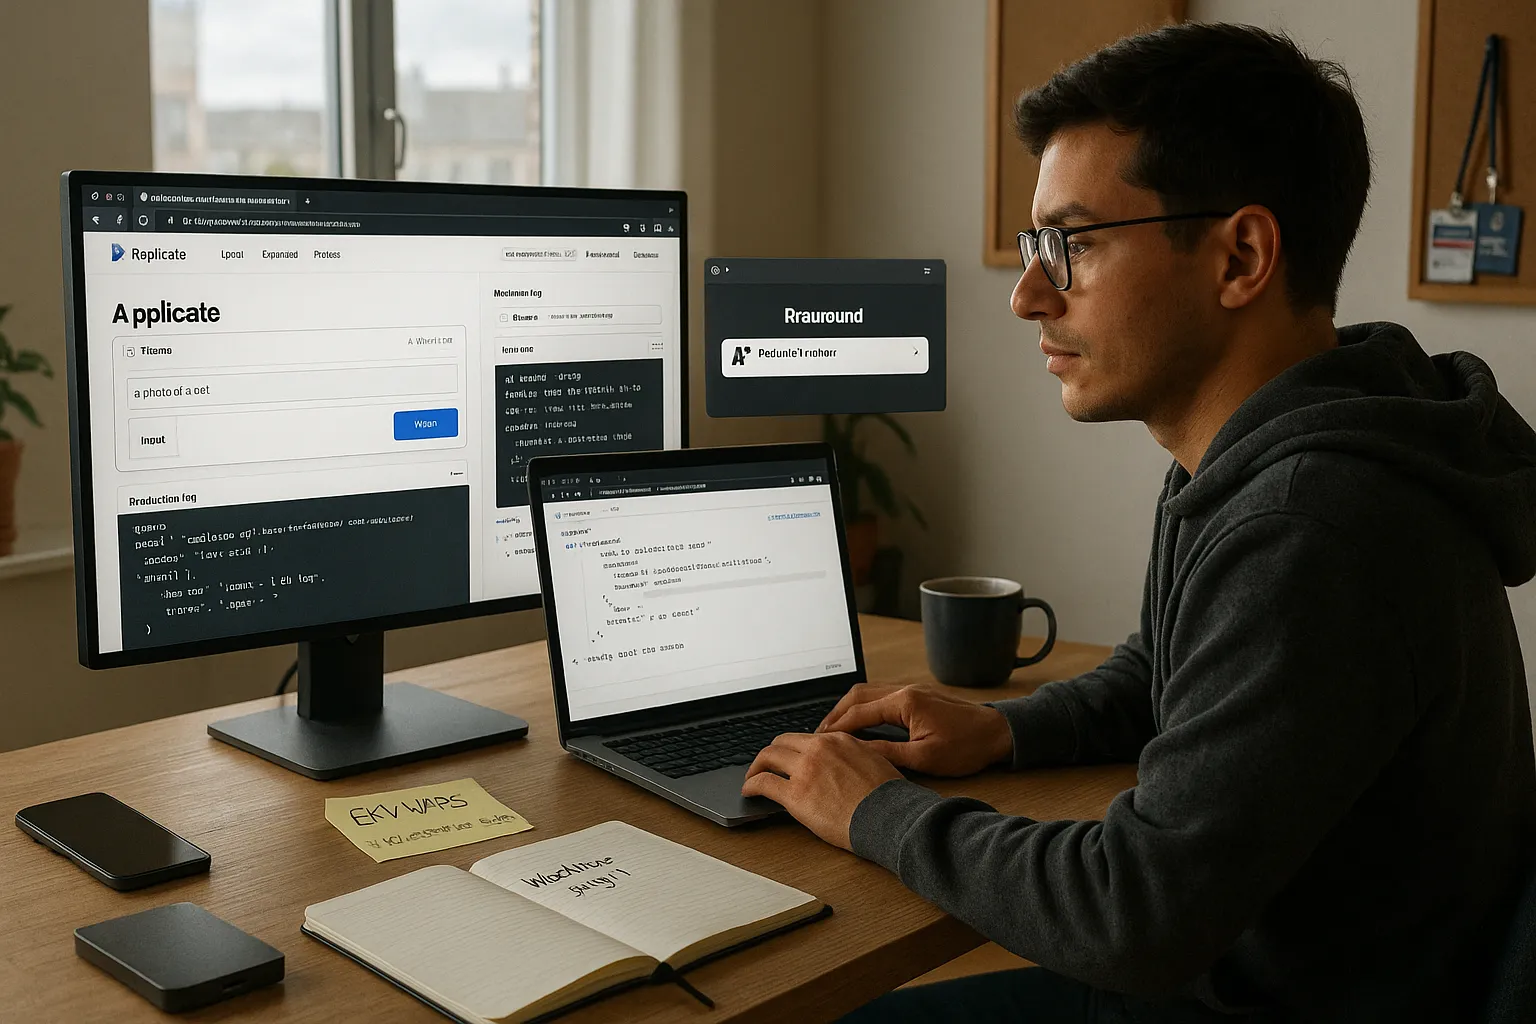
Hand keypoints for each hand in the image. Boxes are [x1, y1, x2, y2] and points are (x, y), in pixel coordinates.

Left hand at [741, 732, 900, 849]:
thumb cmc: (888, 797)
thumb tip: (845, 761)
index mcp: (838, 740)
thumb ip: (854, 755)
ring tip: (752, 777)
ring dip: (756, 767)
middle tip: (765, 764)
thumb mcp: (875, 761)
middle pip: (781, 742)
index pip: (804, 737)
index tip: (788, 757)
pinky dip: (751, 785)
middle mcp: (819, 749)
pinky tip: (749, 791)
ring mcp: (805, 770)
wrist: (890, 817)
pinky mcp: (795, 794)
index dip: (792, 748)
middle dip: (770, 753)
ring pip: (767, 758)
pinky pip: (763, 783)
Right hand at [816, 683, 1013, 776]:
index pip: (859, 712)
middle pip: (857, 695)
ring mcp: (911, 690)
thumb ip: (888, 753)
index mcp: (905, 703)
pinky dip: (864, 707)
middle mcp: (905, 690)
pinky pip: (881, 695)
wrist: (997, 732)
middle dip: (835, 714)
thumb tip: (858, 754)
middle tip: (819, 735)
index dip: (836, 728)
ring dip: (848, 708)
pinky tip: (859, 722)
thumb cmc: (966, 746)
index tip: (819, 741)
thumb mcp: (925, 757)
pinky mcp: (917, 696)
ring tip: (833, 730)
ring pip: (868, 692)